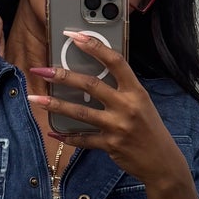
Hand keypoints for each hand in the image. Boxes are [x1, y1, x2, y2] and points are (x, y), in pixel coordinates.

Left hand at [27, 32, 188, 189]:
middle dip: (63, 76)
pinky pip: (83, 139)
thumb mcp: (142, 103)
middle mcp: (127, 106)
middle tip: (42, 70)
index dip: (94, 46)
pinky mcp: (110, 145)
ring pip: (81, 112)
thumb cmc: (149, 129)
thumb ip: (121, 90)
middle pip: (91, 85)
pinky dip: (67, 136)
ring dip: (55, 104)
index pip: (115, 61)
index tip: (75, 36)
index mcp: (136, 91)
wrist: (162, 162)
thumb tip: (92, 76)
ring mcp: (118, 126)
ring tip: (36, 99)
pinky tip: (53, 131)